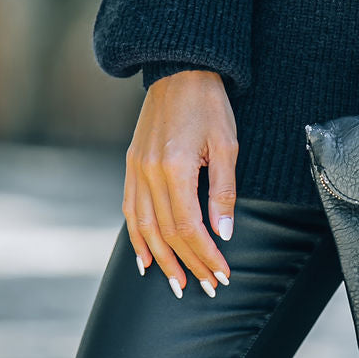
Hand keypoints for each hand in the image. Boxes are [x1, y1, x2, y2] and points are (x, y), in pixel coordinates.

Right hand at [123, 69, 238, 297]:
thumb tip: (223, 234)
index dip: (206, 255)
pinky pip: (130, 209)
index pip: (190, 227)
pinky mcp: (132, 164)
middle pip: (167, 233)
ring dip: (161, 259)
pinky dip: (137, 237)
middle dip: (188, 264)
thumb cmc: (209, 105)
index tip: (222, 274)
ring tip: (177, 283)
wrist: (181, 70)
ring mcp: (136, 169)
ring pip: (144, 227)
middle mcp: (150, 173)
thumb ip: (223, 191)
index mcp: (175, 168)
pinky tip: (145, 257)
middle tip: (207, 287)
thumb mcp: (227, 145)